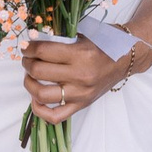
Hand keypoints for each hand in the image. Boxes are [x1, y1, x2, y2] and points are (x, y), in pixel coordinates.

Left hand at [21, 33, 142, 124]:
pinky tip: (36, 98)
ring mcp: (80, 93)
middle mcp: (80, 76)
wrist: (126, 59)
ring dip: (29, 84)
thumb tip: (33, 43)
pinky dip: (40, 110)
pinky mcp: (82, 105)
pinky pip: (55, 116)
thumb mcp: (83, 35)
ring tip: (30, 76)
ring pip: (42, 95)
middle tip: (27, 59)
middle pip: (39, 71)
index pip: (43, 52)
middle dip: (27, 63)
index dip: (29, 48)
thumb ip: (60, 40)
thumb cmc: (104, 44)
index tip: (26, 47)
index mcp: (80, 54)